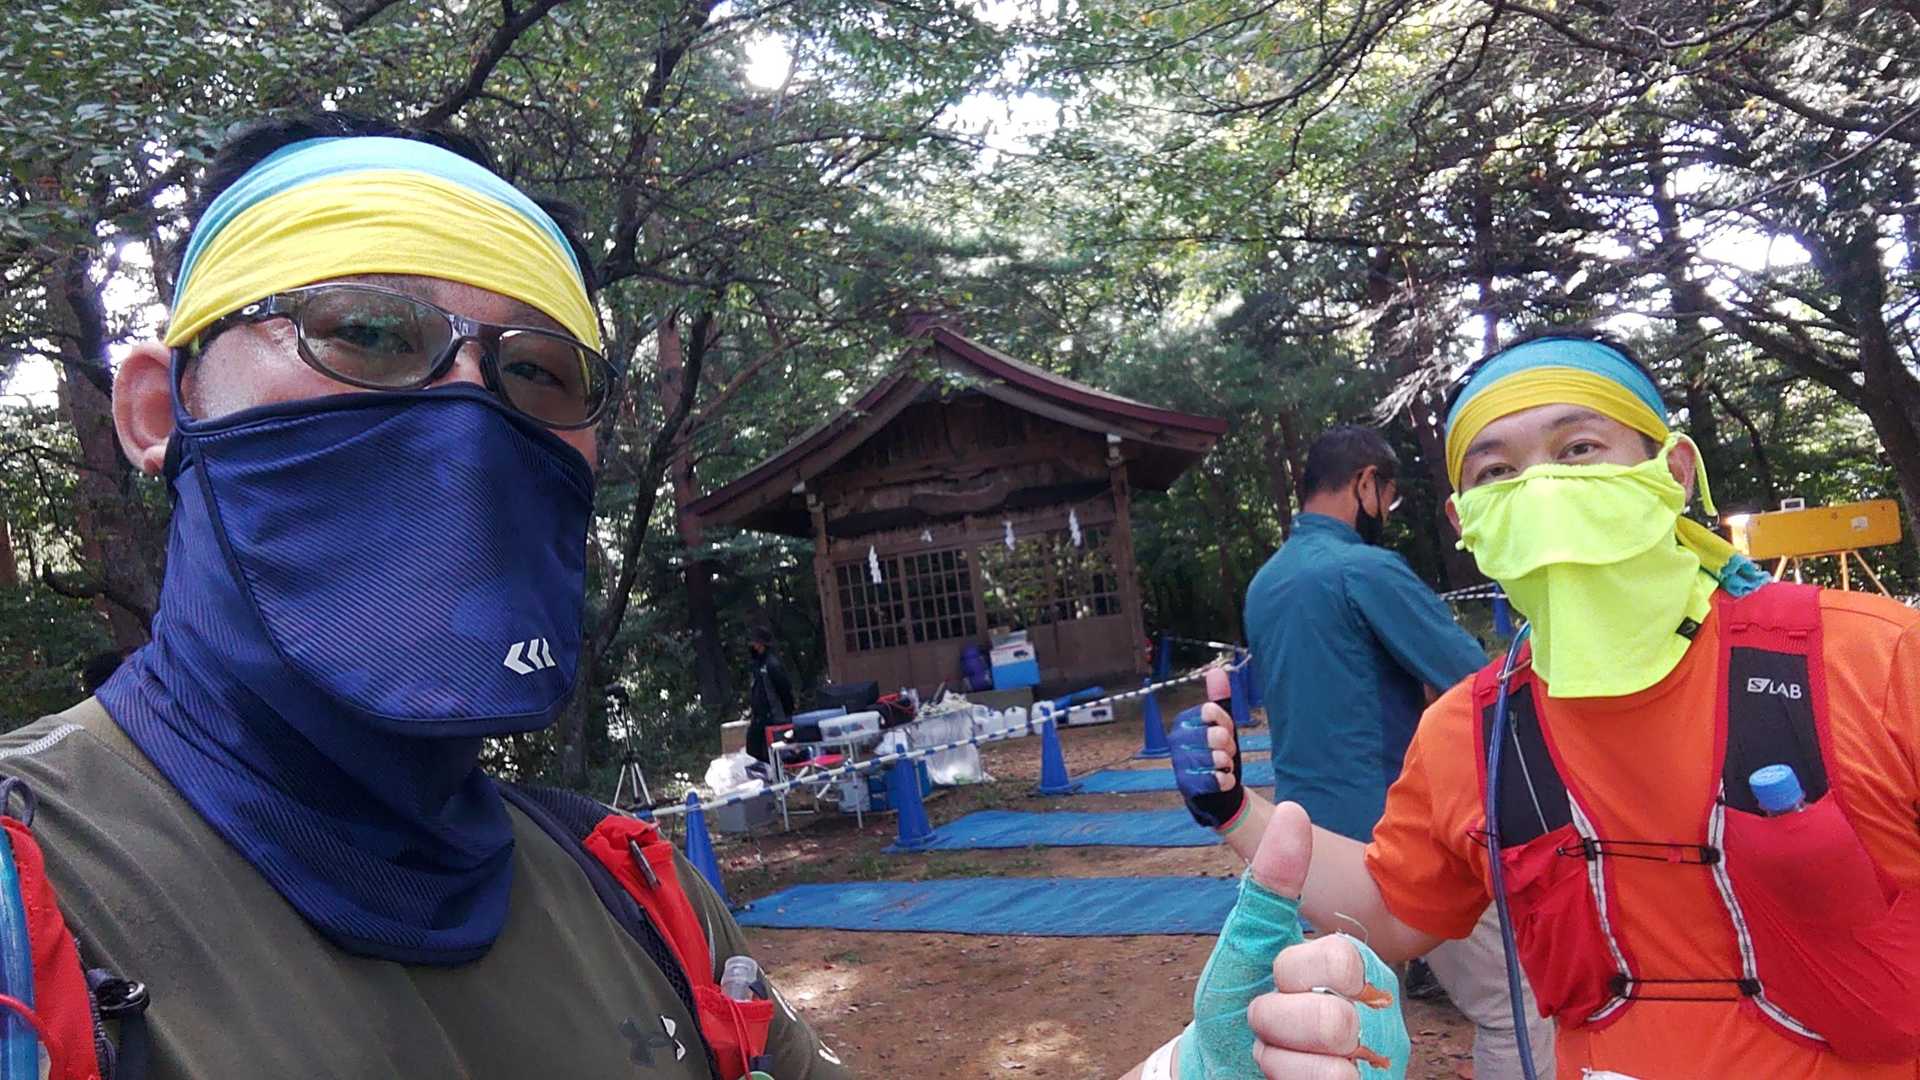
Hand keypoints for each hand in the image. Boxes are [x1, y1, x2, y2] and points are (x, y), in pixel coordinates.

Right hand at [1171, 702, 1243, 829]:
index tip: (1226, 731)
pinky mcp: (1184, 784)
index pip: (1210, 710)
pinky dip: (1225, 781)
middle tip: (1227, 751)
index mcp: (1184, 721)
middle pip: (1215, 734)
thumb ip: (1220, 698)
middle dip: (1228, 745)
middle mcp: (1176, 739)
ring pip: (1215, 758)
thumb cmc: (1217, 752)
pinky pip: (1213, 779)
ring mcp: (1179, 762)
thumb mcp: (1222, 725)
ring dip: (1227, 763)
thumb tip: (1218, 670)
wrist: (1215, 790)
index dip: (1226, 722)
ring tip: (1225, 766)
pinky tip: (1225, 780)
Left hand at [1248, 803, 1406, 1078]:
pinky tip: (1285, 1074)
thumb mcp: (1246, 939)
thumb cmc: (1235, 997)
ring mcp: (1377, 1058)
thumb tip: (1294, 810)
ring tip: (1274, 1048)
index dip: (1291, 972)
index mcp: (1353, 962)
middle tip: (1265, 1017)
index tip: (1274, 974)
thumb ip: (1272, 882)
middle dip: (1276, 1020)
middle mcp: (1377, 1010)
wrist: (1217, 1060)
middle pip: (1336, 1017)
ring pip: (1336, 1065)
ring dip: (1280, 1057)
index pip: (1342, 959)